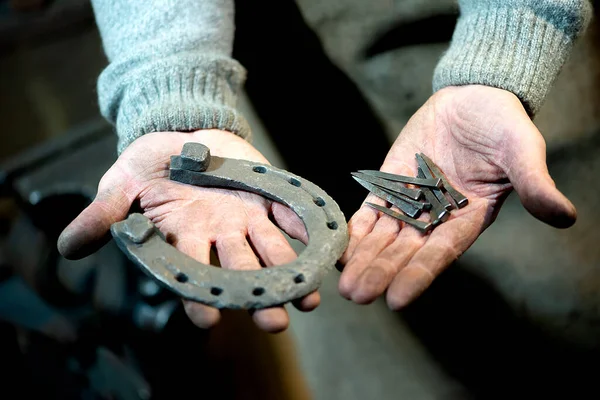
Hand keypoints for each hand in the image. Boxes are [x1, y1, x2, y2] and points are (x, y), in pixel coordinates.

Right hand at [57, 129, 315, 332]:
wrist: (184, 135)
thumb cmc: (150, 165)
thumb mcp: (120, 185)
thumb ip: (103, 215)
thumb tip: (68, 247)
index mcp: (184, 239)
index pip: (191, 276)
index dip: (198, 298)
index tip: (208, 319)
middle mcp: (219, 237)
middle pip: (241, 273)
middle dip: (258, 297)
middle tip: (274, 321)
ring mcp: (248, 219)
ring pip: (273, 253)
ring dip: (291, 274)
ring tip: (308, 298)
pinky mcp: (271, 198)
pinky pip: (293, 218)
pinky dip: (309, 232)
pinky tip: (325, 248)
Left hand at [339, 85, 575, 308]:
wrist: (472, 96)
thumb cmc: (502, 123)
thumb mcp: (522, 150)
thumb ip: (534, 184)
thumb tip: (564, 217)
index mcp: (468, 217)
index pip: (440, 253)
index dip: (418, 276)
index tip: (396, 300)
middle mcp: (437, 217)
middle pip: (404, 251)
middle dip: (380, 272)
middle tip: (355, 295)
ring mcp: (412, 201)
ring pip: (384, 236)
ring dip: (363, 258)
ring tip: (342, 282)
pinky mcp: (391, 183)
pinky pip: (372, 210)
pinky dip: (356, 228)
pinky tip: (339, 246)